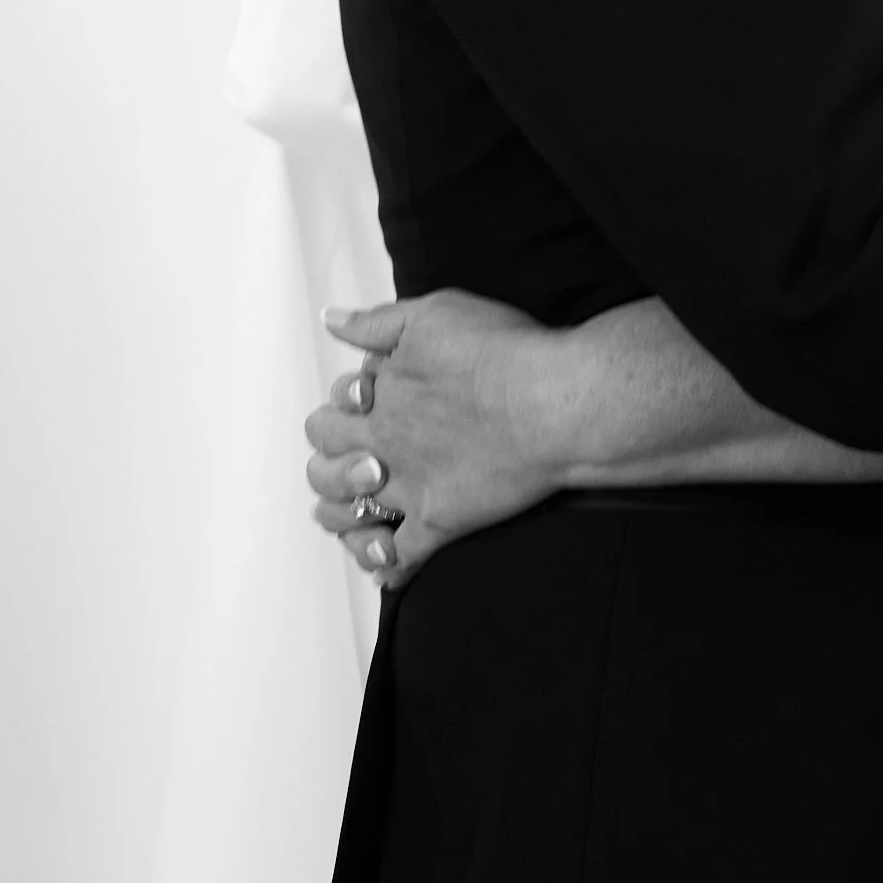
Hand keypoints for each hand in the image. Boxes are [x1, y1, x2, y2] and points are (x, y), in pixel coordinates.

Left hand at [305, 290, 563, 587]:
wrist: (555, 402)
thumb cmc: (503, 354)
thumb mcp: (434, 314)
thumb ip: (377, 322)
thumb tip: (333, 322)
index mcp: (380, 396)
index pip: (336, 405)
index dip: (344, 405)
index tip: (360, 405)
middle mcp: (386, 444)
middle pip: (328, 462)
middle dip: (328, 462)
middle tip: (346, 461)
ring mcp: (411, 487)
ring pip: (349, 514)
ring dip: (341, 516)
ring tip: (348, 516)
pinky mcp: (441, 521)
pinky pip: (400, 556)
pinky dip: (387, 565)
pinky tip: (386, 568)